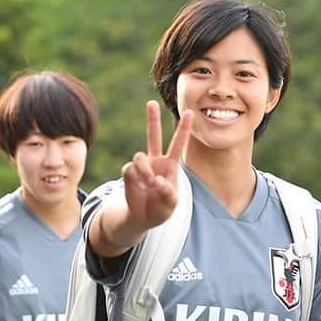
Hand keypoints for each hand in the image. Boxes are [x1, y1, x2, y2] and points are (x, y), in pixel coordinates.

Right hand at [121, 101, 191, 230]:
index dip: (184, 129)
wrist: (142, 218)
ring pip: (139, 156)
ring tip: (149, 183)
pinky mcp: (129, 173)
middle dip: (152, 119)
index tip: (191, 113)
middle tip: (151, 102)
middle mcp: (155, 162)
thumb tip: (155, 180)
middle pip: (153, 136)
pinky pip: (130, 169)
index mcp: (170, 165)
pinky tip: (140, 186)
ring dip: (144, 170)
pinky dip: (136, 178)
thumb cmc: (161, 209)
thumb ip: (168, 192)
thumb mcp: (171, 204)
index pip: (178, 144)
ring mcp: (141, 166)